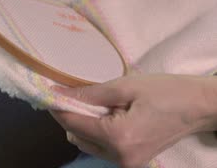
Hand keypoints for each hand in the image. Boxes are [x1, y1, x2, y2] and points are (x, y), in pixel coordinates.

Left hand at [49, 74, 216, 167]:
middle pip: (76, 137)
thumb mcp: (125, 86)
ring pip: (87, 144)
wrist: (200, 107)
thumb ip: (89, 93)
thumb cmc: (167, 92)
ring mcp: (126, 163)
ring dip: (82, 124)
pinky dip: (95, 132)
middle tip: (72, 94)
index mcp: (118, 138)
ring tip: (94, 104)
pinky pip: (101, 148)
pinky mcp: (132, 162)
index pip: (74, 124)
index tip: (47, 93)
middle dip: (70, 115)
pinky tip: (105, 115)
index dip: (57, 108)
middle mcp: (119, 157)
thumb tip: (60, 94)